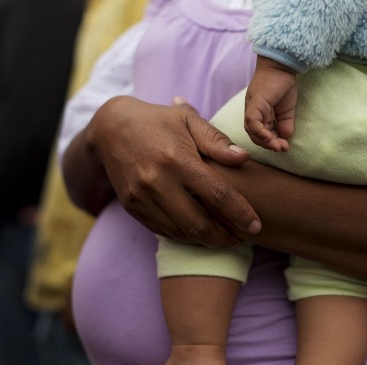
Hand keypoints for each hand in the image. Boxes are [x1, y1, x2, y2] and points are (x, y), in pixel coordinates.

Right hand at [82, 95, 260, 247]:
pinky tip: (197, 231)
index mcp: (177, 159)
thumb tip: (244, 158)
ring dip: (204, 240)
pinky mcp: (131, 206)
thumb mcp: (188, 122)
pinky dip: (183, 234)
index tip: (256, 226)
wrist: (110, 128)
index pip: (217, 194)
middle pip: (198, 224)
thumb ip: (217, 142)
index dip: (240, 214)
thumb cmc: (158, 122)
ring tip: (222, 237)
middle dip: (223, 238)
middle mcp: (157, 181)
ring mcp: (141, 197)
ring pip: (180, 232)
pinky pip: (162, 230)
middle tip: (240, 239)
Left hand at [244, 56, 297, 151]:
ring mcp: (251, 109)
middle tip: (282, 148)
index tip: (284, 147)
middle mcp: (253, 113)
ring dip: (265, 141)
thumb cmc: (283, 85)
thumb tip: (286, 138)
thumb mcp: (287, 110)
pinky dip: (260, 133)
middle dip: (269, 144)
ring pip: (252, 132)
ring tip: (278, 146)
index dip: (271, 142)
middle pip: (256, 136)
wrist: (281, 67)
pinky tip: (270, 138)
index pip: (262, 134)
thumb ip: (285, 124)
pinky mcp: (253, 105)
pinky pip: (252, 123)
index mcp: (259, 115)